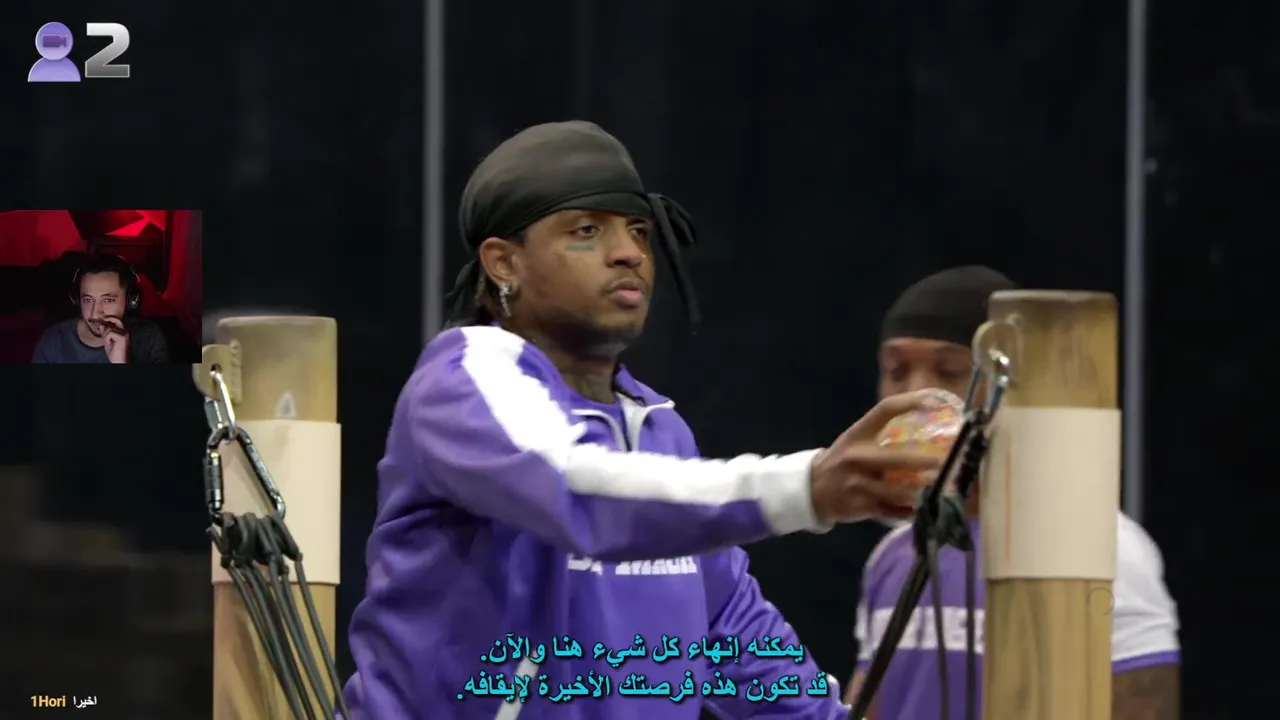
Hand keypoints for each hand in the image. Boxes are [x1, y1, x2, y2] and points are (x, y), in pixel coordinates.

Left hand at [100, 317, 127, 363]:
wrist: (119, 361)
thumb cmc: (114, 353)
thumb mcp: (107, 341)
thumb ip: (105, 332)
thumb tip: (101, 324)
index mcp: (122, 331)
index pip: (115, 320)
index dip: (108, 318)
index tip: (101, 318)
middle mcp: (125, 331)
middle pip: (115, 319)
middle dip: (107, 320)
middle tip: (101, 323)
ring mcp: (124, 333)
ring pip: (110, 328)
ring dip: (105, 335)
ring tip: (108, 342)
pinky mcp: (122, 337)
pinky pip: (109, 333)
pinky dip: (107, 338)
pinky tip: (110, 344)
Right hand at [809, 391, 945, 522]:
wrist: (813, 488)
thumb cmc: (844, 460)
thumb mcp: (856, 440)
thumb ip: (884, 434)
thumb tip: (928, 423)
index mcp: (858, 434)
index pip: (884, 410)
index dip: (909, 403)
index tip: (933, 403)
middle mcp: (857, 456)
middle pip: (897, 458)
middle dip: (925, 462)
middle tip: (947, 463)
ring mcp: (858, 483)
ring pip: (898, 490)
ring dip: (922, 491)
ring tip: (943, 489)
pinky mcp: (861, 506)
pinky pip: (893, 511)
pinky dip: (910, 511)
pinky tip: (924, 509)